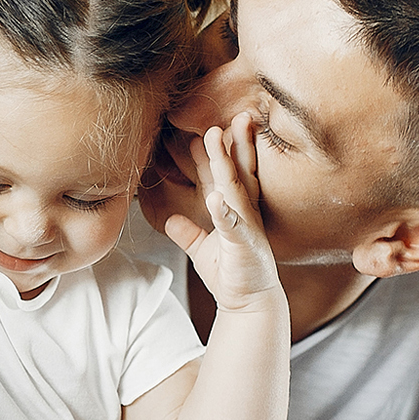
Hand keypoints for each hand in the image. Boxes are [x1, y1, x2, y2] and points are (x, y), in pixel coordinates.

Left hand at [162, 111, 282, 312]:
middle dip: (235, 142)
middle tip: (232, 114)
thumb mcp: (203, 249)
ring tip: (215, 138)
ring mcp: (246, 227)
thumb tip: (169, 220)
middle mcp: (245, 213)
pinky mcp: (244, 246)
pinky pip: (233, 225)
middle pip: (239, 171)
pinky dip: (225, 212)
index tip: (213, 126)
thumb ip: (187, 232)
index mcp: (236, 210)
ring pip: (235, 188)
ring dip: (225, 163)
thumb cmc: (231, 275)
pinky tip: (217, 198)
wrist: (248, 305)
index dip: (222, 151)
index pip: (229, 175)